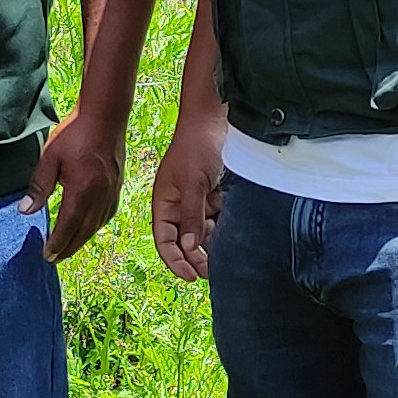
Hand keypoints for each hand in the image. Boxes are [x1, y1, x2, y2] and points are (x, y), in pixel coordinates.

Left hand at [21, 108, 129, 260]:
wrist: (105, 115)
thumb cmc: (74, 133)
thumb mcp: (49, 158)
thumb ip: (38, 187)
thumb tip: (24, 211)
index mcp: (82, 192)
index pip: (67, 227)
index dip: (57, 244)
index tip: (47, 255)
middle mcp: (99, 197)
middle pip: (83, 232)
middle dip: (68, 248)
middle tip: (54, 258)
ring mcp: (111, 192)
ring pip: (96, 225)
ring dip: (82, 239)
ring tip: (69, 247)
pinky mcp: (117, 185)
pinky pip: (107, 214)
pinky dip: (96, 225)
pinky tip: (89, 227)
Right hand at [149, 111, 225, 283]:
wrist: (215, 121)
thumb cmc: (197, 147)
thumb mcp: (193, 183)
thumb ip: (191, 215)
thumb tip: (190, 248)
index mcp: (164, 204)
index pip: (165, 241)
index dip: (175, 261)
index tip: (191, 276)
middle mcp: (179, 206)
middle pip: (184, 242)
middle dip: (196, 258)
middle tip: (212, 272)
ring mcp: (197, 202)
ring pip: (203, 233)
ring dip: (211, 245)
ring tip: (224, 258)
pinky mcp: (214, 197)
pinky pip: (217, 220)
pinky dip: (223, 228)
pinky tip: (232, 234)